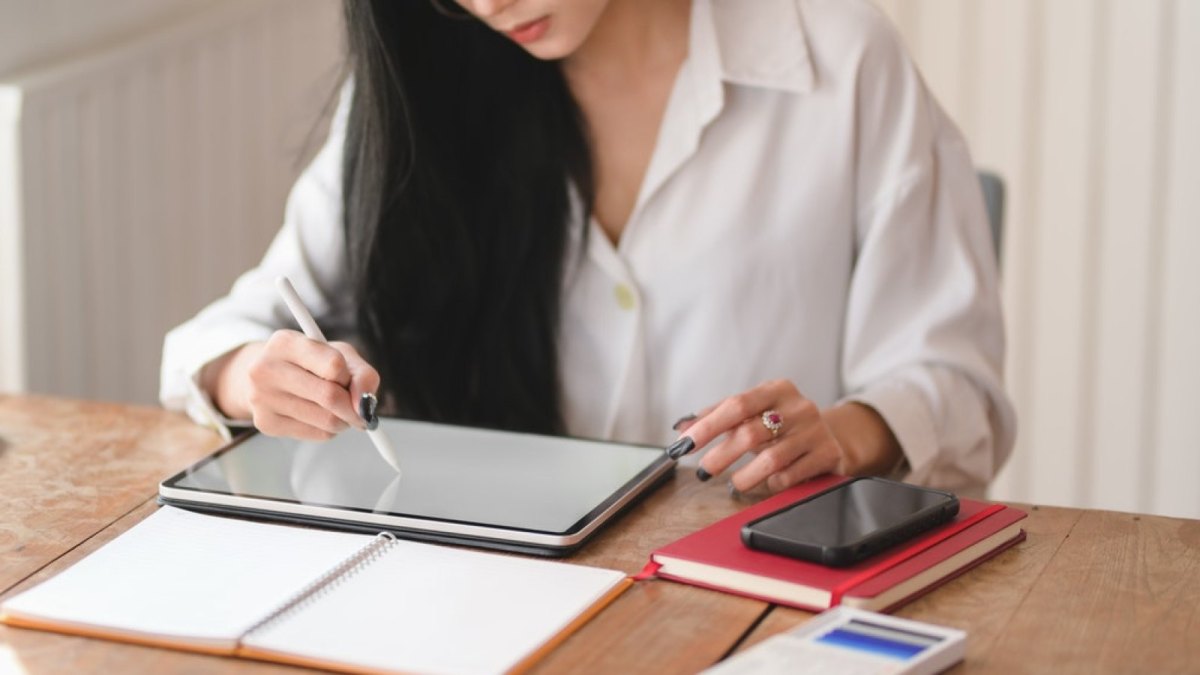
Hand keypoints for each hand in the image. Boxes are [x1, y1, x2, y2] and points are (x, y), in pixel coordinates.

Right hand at [203, 330, 381, 440]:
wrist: (266, 378)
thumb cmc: (310, 363)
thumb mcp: (339, 354)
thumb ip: (362, 374)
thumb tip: (366, 406)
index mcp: (285, 342)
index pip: (334, 365)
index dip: (349, 377)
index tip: (348, 380)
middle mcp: (266, 369)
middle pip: (330, 396)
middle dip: (354, 407)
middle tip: (360, 409)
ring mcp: (262, 398)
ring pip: (327, 420)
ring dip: (344, 420)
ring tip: (336, 410)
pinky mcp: (266, 423)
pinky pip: (317, 434)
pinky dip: (329, 430)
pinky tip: (319, 417)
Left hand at [672, 379, 844, 492]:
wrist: (833, 437)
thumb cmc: (783, 425)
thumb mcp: (755, 413)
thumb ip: (718, 417)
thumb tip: (681, 429)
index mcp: (777, 389)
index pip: (737, 404)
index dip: (708, 426)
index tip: (684, 444)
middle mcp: (799, 407)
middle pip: (751, 433)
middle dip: (722, 455)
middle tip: (704, 471)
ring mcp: (815, 431)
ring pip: (772, 459)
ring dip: (746, 476)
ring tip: (734, 483)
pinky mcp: (827, 455)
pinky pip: (790, 476)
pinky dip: (772, 483)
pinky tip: (767, 483)